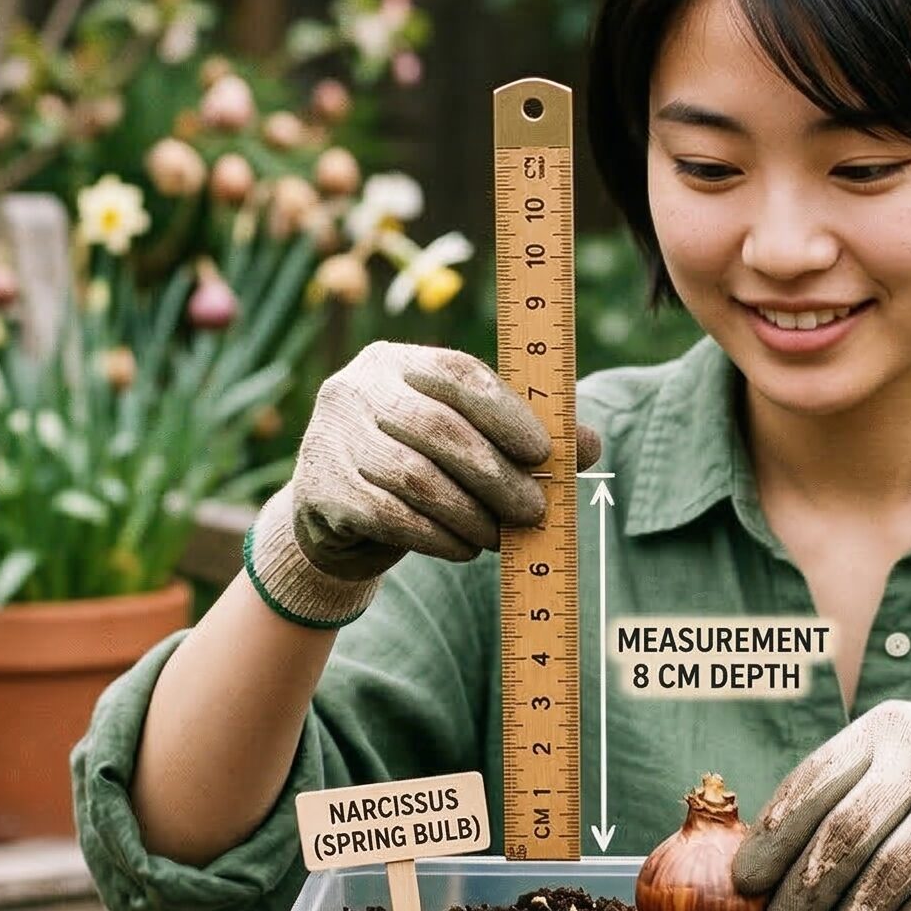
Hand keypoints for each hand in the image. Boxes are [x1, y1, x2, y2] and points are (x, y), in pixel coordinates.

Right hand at [248, 342, 601, 625]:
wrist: (339, 519)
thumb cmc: (419, 468)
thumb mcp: (466, 444)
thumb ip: (525, 437)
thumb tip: (591, 445)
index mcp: (395, 362)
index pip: (454, 373)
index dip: (504, 412)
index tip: (543, 452)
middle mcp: (354, 389)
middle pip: (435, 428)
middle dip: (495, 474)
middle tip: (535, 509)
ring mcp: (331, 437)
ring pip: (413, 477)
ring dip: (469, 512)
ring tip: (502, 536)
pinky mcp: (319, 489)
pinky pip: (387, 515)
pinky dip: (435, 536)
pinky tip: (465, 549)